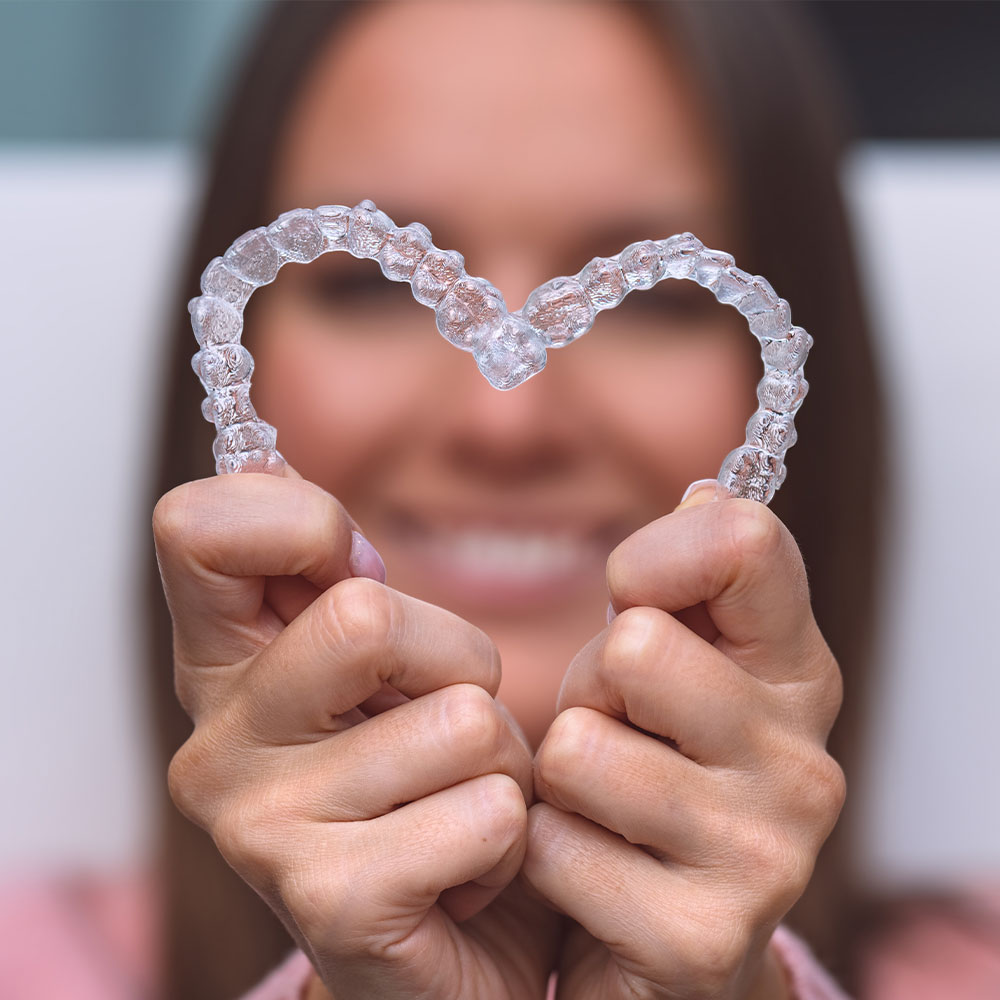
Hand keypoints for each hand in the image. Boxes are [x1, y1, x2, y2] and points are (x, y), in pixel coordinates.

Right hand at [153, 470, 558, 998]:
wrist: (461, 952)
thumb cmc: (432, 787)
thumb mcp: (387, 668)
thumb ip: (336, 577)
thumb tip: (273, 470)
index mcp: (224, 667)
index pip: (196, 528)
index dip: (301, 522)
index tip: (356, 573)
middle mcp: (217, 745)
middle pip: (366, 615)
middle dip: (457, 661)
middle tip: (448, 726)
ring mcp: (260, 831)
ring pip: (459, 719)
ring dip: (500, 760)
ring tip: (460, 805)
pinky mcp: (331, 904)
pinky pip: (486, 812)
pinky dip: (512, 835)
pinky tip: (469, 872)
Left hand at [522, 485, 844, 998]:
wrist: (655, 942)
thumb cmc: (650, 775)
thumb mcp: (670, 667)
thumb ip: (690, 582)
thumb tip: (707, 491)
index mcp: (796, 675)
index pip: (743, 543)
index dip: (655, 557)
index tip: (634, 598)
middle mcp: (803, 761)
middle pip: (635, 646)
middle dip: (590, 688)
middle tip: (614, 733)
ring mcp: (762, 855)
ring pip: (578, 747)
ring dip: (559, 777)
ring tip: (599, 806)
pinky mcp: (698, 938)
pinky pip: (552, 846)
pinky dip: (542, 855)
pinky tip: (589, 873)